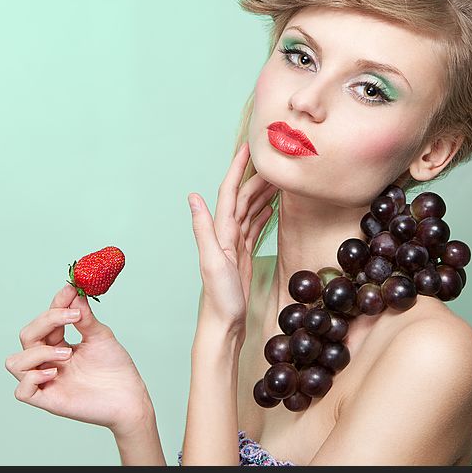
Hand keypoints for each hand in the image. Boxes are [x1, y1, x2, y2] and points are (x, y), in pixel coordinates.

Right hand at [5, 283, 153, 436]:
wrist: (130, 396)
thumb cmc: (116, 367)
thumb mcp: (100, 336)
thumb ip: (84, 317)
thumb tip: (75, 291)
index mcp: (58, 344)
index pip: (44, 321)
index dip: (55, 304)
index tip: (69, 290)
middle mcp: (48, 362)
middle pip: (27, 335)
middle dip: (46, 321)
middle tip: (73, 317)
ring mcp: (46, 381)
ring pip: (15, 362)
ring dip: (38, 352)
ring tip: (67, 354)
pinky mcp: (49, 401)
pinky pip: (22, 392)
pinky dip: (32, 378)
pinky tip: (56, 373)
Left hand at [187, 141, 277, 327]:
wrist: (224, 326)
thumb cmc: (219, 298)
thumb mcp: (211, 261)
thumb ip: (203, 228)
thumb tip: (192, 196)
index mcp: (220, 231)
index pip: (229, 192)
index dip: (237, 168)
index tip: (248, 146)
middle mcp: (225, 234)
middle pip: (243, 198)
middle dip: (258, 177)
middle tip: (276, 160)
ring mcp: (234, 245)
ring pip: (250, 210)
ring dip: (263, 193)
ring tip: (279, 178)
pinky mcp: (243, 255)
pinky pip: (254, 227)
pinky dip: (263, 214)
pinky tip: (273, 207)